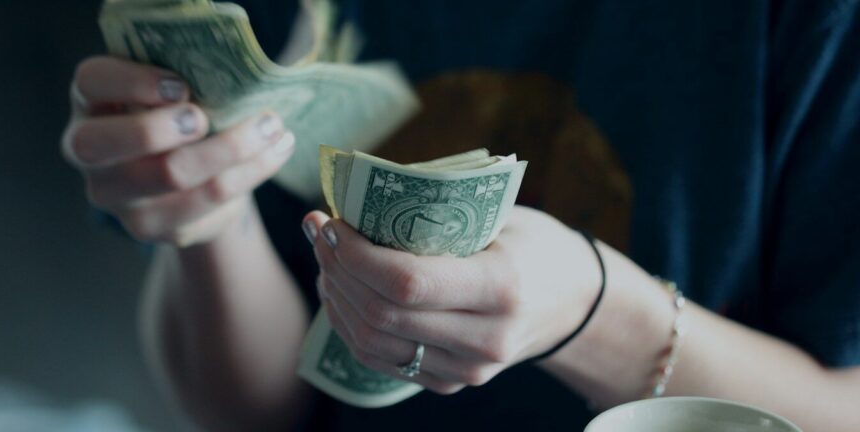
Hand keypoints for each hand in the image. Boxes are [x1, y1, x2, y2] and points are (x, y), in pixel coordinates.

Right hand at [61, 56, 294, 244]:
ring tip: (272, 127)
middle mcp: (87, 152)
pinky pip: (207, 201)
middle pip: (107, 143)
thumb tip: (231, 74)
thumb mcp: (173, 89)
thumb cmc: (179, 113)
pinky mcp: (151, 228)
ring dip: (230, 148)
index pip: (92, 81)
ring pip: (170, 174)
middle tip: (204, 117)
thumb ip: (184, 78)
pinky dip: (250, 172)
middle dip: (160, 128)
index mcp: (90, 101)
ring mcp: (116, 196)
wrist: (190, 175)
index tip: (180, 84)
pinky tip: (276, 151)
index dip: (132, 82)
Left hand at [301, 206, 601, 393]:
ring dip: (336, 297)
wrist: (573, 302)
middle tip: (318, 231)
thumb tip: (357, 195)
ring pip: (372, 343)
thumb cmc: (532, 244)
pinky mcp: (450, 382)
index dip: (355, 254)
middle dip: (336, 269)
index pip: (407, 282)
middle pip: (382, 314)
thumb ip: (438, 211)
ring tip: (325, 257)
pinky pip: (381, 360)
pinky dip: (350, 324)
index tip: (331, 221)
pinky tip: (340, 290)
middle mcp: (486, 339)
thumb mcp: (500, 215)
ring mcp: (468, 369)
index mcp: (502, 287)